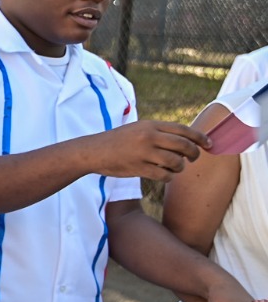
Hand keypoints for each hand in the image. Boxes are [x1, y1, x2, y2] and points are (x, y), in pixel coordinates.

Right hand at [84, 121, 210, 180]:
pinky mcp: (139, 168)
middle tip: (193, 158)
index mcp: (150, 125)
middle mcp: (149, 137)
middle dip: (194, 154)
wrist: (93, 151)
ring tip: (175, 167)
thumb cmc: (118, 141)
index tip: (209, 144)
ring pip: (176, 162)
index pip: (183, 130)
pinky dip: (168, 176)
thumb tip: (186, 139)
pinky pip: (164, 175)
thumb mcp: (138, 129)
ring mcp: (144, 153)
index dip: (200, 137)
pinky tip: (164, 175)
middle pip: (184, 146)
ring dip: (180, 167)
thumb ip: (159, 132)